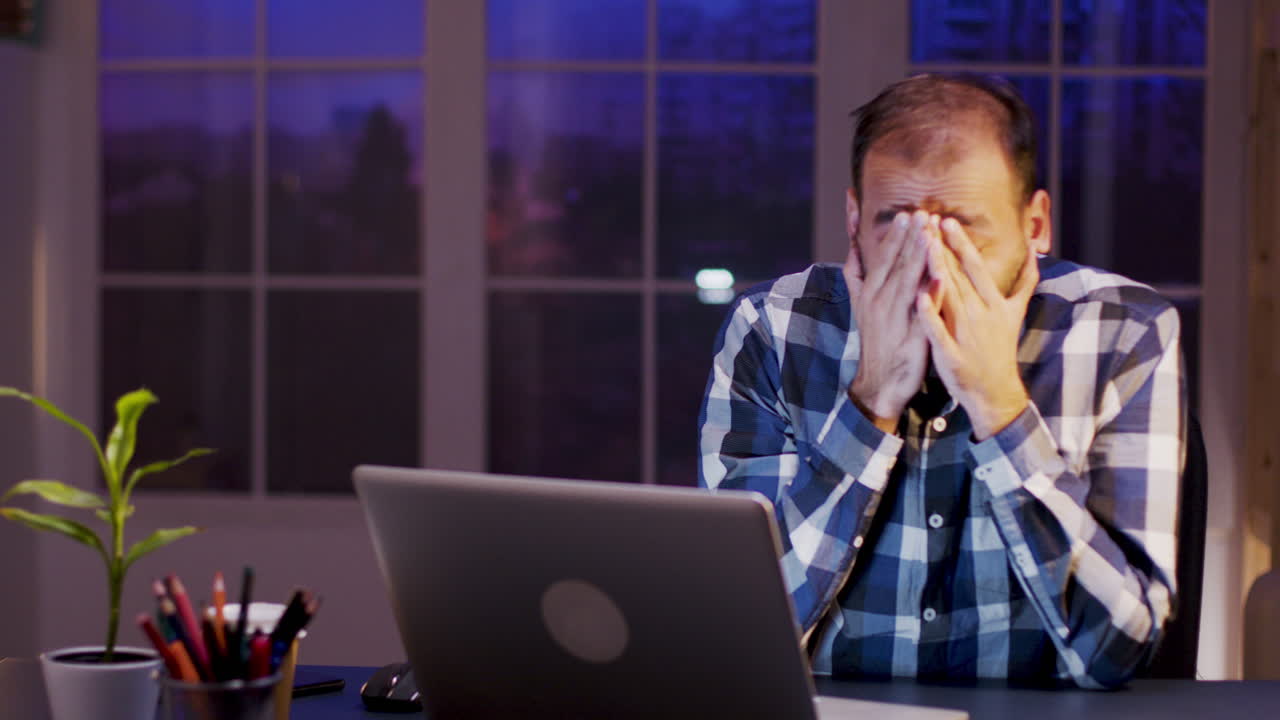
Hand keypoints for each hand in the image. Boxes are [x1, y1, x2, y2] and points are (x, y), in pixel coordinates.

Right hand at [845, 211, 934, 433]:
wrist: (879, 382)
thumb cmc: (876, 340)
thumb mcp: (860, 305)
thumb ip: (857, 274)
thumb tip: (853, 247)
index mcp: (870, 293)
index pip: (884, 259)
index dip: (895, 236)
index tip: (907, 214)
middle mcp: (880, 302)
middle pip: (896, 264)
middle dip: (909, 238)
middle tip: (922, 213)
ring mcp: (896, 319)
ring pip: (908, 282)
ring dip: (918, 257)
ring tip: (930, 234)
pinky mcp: (911, 336)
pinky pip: (922, 311)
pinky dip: (930, 294)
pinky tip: (941, 278)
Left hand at [917, 218, 1036, 440]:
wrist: (995, 392)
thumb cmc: (999, 349)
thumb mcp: (1015, 313)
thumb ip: (1024, 282)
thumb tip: (1036, 252)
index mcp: (993, 304)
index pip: (975, 267)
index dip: (961, 243)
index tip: (947, 219)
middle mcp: (980, 315)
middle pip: (960, 276)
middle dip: (945, 248)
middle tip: (929, 221)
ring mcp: (966, 334)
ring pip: (949, 297)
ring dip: (937, 270)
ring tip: (925, 246)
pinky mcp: (951, 355)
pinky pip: (938, 331)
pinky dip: (930, 314)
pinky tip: (919, 296)